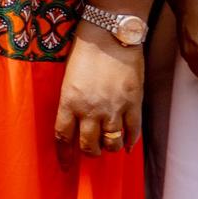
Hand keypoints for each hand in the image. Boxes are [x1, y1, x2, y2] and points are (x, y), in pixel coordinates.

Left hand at [55, 25, 143, 157]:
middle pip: (89, 146)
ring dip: (110, 148)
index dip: (65, 155)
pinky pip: (134, 131)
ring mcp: (114, 108)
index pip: (63, 137)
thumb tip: (76, 119)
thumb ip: (71, 101)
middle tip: (92, 151)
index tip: (66, 165)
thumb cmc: (86, 50)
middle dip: (90, 152)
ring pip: (112, 143)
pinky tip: (129, 145)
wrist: (111, 33)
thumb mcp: (69, 78)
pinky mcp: (134, 103)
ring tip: (110, 145)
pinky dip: (131, 141)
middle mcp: (90, 110)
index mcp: (69, 102)